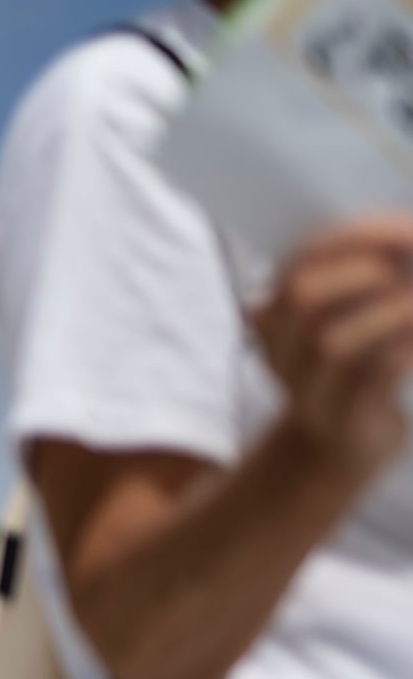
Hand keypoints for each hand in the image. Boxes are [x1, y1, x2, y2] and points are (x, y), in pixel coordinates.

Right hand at [253, 213, 412, 480]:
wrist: (342, 447)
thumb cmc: (357, 368)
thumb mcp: (346, 316)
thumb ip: (367, 276)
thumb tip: (409, 240)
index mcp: (279, 311)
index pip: (301, 256)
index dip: (355, 236)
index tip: (406, 230)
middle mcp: (280, 348)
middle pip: (301, 295)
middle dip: (365, 270)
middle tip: (411, 272)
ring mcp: (306, 386)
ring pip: (333, 341)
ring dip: (393, 313)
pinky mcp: (342, 417)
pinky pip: (375, 375)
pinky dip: (408, 349)